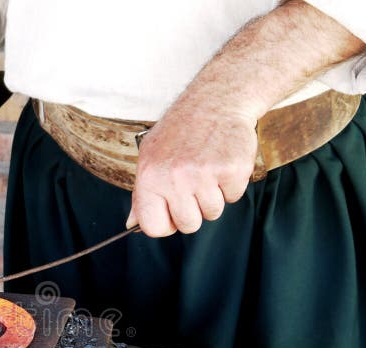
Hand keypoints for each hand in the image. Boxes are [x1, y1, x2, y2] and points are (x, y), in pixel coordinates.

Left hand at [126, 102, 258, 236]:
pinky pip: (234, 197)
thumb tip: (132, 223)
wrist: (214, 101)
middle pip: (188, 225)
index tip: (172, 212)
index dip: (166, 224)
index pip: (153, 227)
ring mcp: (203, 174)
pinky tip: (223, 162)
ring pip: (213, 213)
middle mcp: (174, 178)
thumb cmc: (179, 133)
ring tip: (208, 168)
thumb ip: (142, 193)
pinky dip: (232, 184)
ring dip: (214, 196)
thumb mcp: (150, 158)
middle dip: (194, 210)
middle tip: (195, 183)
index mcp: (149, 178)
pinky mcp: (231, 169)